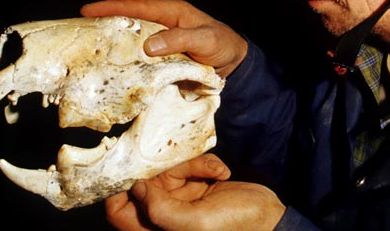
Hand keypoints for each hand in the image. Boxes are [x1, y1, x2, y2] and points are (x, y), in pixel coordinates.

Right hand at [81, 0, 247, 77]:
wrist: (236, 67)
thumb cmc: (223, 46)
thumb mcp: (206, 39)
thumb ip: (180, 40)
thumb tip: (149, 45)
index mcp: (172, 12)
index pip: (137, 6)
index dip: (112, 7)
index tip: (88, 10)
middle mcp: (163, 24)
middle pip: (128, 20)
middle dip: (104, 22)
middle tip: (78, 28)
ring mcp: (161, 42)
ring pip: (131, 39)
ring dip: (111, 42)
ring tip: (86, 48)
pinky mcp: (162, 59)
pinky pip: (139, 57)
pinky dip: (125, 60)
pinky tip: (110, 68)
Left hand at [105, 154, 285, 230]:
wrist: (271, 219)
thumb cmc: (235, 227)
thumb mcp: (195, 223)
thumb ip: (161, 210)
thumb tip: (138, 187)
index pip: (118, 212)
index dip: (120, 191)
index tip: (137, 170)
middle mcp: (164, 217)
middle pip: (145, 184)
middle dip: (168, 170)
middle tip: (187, 167)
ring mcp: (179, 200)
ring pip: (170, 169)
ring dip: (194, 165)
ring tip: (217, 172)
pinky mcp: (196, 186)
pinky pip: (190, 165)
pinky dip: (207, 164)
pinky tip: (223, 174)